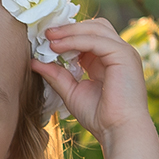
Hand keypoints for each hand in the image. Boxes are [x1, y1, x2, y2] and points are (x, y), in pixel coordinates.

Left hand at [32, 18, 153, 151]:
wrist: (118, 132)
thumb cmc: (100, 118)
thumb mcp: (72, 92)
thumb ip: (56, 76)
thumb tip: (34, 61)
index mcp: (108, 60)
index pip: (89, 35)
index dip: (67, 34)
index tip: (44, 38)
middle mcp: (118, 52)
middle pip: (94, 26)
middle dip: (69, 28)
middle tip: (45, 33)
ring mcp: (124, 52)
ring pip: (95, 28)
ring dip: (70, 31)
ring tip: (48, 38)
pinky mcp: (124, 55)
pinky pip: (96, 40)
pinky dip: (75, 40)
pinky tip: (57, 47)